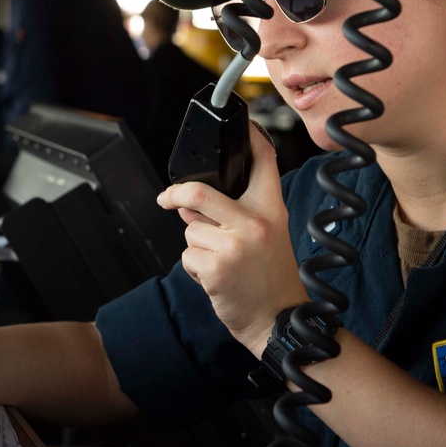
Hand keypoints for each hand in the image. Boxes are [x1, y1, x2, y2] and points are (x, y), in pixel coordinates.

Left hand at [156, 124, 306, 357]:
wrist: (280, 322)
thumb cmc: (271, 279)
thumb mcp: (265, 237)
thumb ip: (232, 215)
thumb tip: (188, 202)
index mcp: (273, 210)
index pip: (264, 162)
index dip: (252, 136)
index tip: (241, 124)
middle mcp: (255, 222)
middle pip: (200, 191)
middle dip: (175, 193)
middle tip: (165, 198)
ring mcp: (235, 244)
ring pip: (191, 228)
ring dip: (197, 246)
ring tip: (223, 263)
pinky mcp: (216, 266)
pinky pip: (188, 255)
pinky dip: (196, 268)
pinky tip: (218, 278)